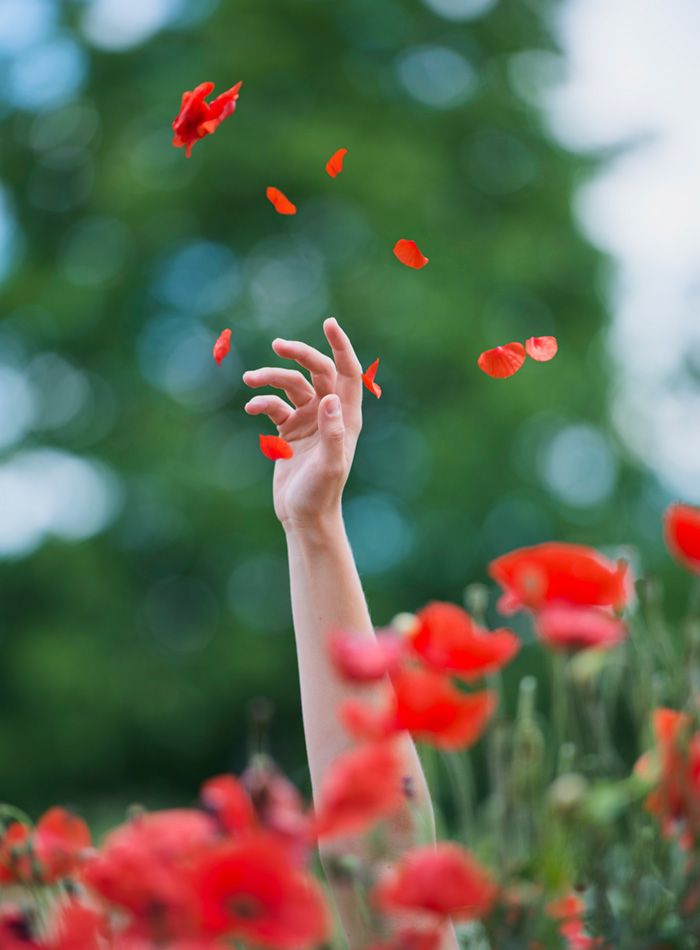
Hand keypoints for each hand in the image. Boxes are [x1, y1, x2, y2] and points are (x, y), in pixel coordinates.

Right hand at [242, 318, 362, 530]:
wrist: (304, 517)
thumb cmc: (321, 494)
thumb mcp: (330, 465)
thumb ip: (332, 432)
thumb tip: (328, 399)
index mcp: (346, 417)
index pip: (347, 372)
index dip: (340, 346)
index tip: (328, 323)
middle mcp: (329, 413)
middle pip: (317, 371)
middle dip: (298, 355)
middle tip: (278, 346)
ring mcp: (308, 420)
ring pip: (290, 386)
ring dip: (270, 379)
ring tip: (249, 379)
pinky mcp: (289, 430)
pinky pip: (274, 406)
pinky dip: (261, 403)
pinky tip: (251, 409)